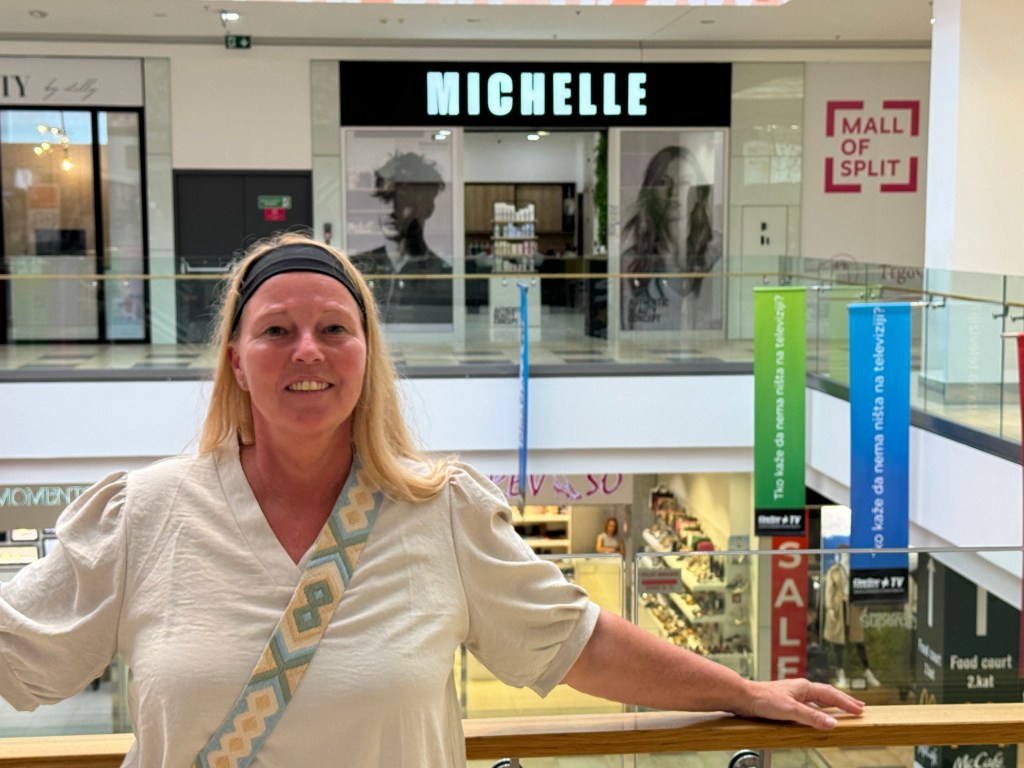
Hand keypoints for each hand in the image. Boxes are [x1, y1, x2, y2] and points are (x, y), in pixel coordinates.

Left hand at [730, 679, 863, 729]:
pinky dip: (819, 709)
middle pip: (827, 694)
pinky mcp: (786, 701)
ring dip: (832, 704)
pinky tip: (817, 713)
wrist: (743, 697)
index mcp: (804, 687)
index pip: (831, 695)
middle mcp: (800, 688)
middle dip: (843, 700)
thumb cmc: (764, 700)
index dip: (846, 703)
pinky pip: (809, 704)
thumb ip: (811, 717)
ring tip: (842, 709)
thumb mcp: (791, 710)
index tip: (860, 710)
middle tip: (858, 706)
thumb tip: (833, 724)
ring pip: (818, 698)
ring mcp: (793, 694)